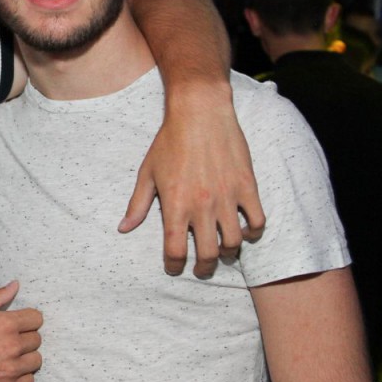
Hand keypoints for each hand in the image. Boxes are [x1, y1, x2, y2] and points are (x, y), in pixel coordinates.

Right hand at [0, 281, 41, 381]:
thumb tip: (15, 285)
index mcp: (5, 323)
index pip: (36, 318)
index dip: (26, 320)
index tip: (16, 324)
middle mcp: (12, 345)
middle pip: (36, 339)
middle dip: (24, 338)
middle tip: (5, 341)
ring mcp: (11, 369)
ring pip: (35, 360)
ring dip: (25, 358)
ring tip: (7, 357)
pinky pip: (29, 381)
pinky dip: (21, 377)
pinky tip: (6, 372)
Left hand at [119, 85, 265, 277]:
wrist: (200, 112)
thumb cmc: (169, 141)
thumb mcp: (147, 172)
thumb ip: (137, 204)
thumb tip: (124, 228)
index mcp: (175, 205)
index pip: (176, 251)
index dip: (174, 266)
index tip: (174, 267)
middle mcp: (202, 206)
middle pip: (208, 255)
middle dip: (204, 268)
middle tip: (202, 268)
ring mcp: (227, 197)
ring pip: (234, 243)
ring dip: (228, 254)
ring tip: (223, 251)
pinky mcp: (247, 187)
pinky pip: (257, 221)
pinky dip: (253, 232)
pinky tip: (243, 230)